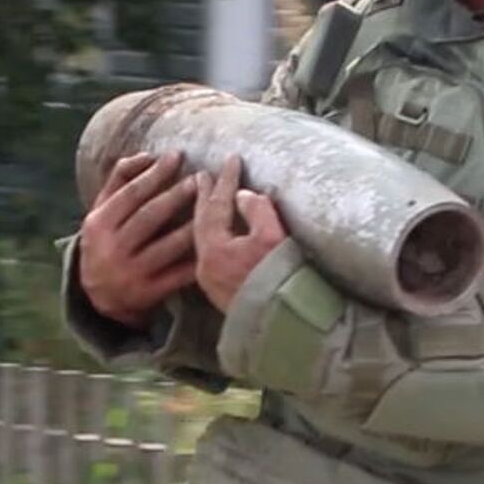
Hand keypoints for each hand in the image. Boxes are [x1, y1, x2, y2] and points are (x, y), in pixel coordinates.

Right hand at [77, 152, 199, 329]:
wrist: (96, 297)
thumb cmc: (105, 241)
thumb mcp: (101, 211)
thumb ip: (119, 179)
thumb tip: (147, 154)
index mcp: (99, 224)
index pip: (130, 194)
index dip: (155, 173)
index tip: (177, 155)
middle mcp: (112, 248)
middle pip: (149, 217)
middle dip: (176, 196)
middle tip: (200, 179)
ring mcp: (131, 272)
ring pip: (167, 246)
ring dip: (192, 226)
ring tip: (212, 208)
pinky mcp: (148, 293)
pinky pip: (177, 275)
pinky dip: (195, 261)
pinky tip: (214, 246)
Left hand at [195, 154, 286, 312]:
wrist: (282, 325)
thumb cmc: (282, 280)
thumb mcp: (273, 237)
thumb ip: (258, 209)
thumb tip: (243, 195)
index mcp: (215, 250)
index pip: (217, 206)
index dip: (225, 180)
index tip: (231, 159)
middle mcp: (205, 265)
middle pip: (200, 223)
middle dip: (203, 197)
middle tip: (202, 175)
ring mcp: (210, 280)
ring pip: (200, 239)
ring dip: (204, 216)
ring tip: (205, 199)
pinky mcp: (219, 292)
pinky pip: (207, 253)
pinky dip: (208, 235)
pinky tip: (214, 232)